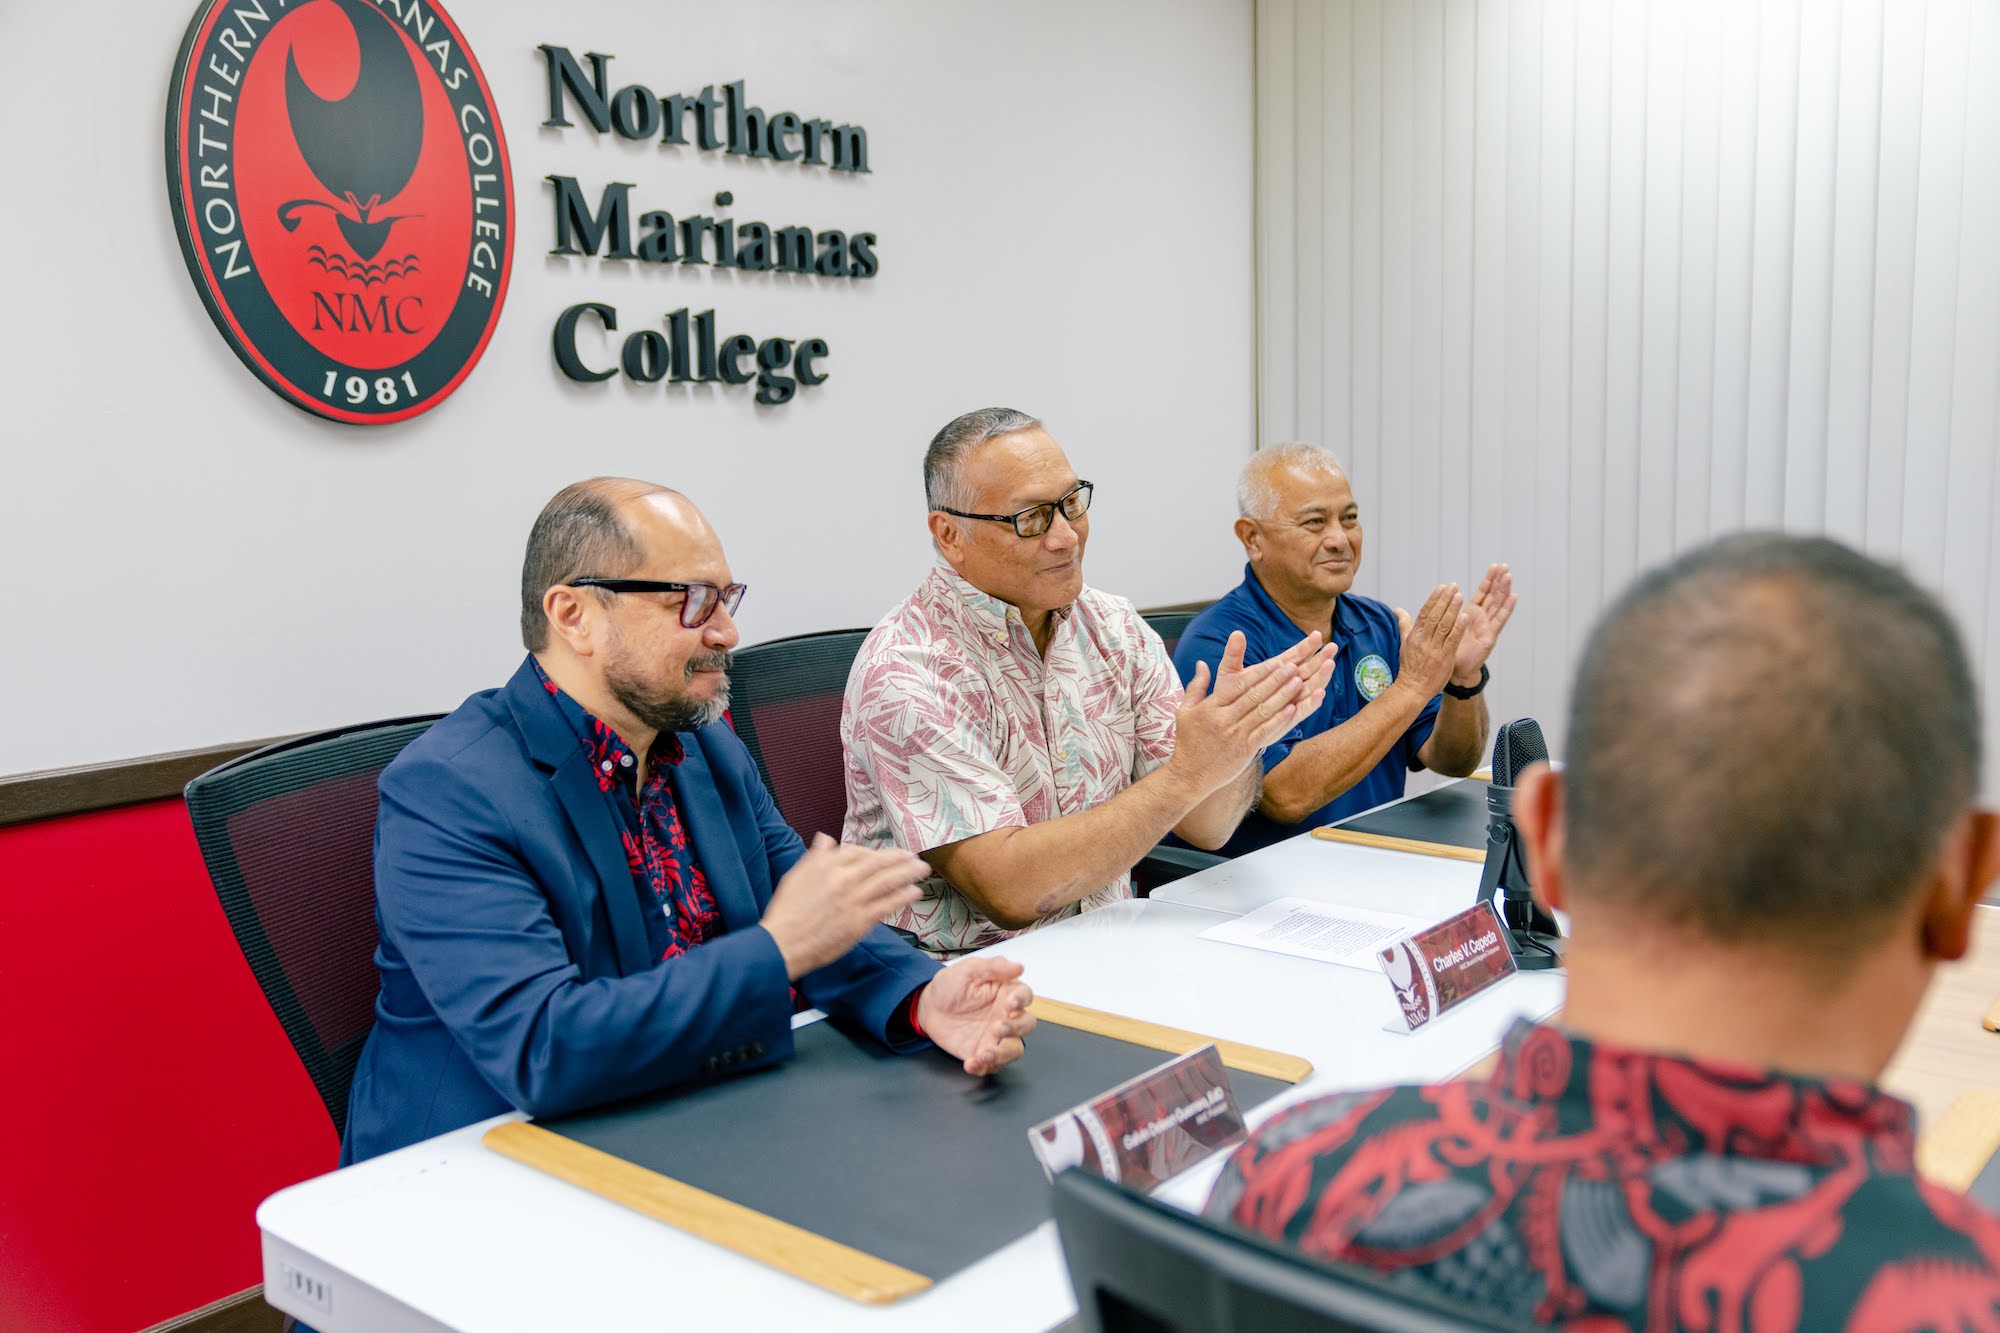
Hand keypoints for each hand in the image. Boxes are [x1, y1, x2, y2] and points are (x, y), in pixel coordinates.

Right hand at [761, 833, 928, 980]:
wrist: (782, 944)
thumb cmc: (786, 914)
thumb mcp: (795, 877)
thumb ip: (814, 857)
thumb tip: (825, 838)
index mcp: (826, 866)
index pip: (857, 852)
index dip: (873, 853)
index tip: (882, 857)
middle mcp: (842, 879)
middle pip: (879, 863)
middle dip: (899, 858)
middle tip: (914, 856)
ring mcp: (853, 900)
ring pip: (887, 881)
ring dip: (908, 873)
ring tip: (922, 869)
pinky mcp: (859, 922)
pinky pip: (887, 905)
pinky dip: (903, 896)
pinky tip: (914, 892)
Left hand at [916, 956, 1034, 1075]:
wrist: (928, 1006)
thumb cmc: (950, 985)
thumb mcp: (969, 970)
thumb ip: (993, 967)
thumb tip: (1019, 967)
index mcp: (1006, 993)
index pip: (1025, 996)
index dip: (1021, 1001)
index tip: (1009, 1004)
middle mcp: (1006, 1016)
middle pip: (1026, 1025)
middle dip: (1015, 1029)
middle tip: (996, 1028)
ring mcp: (995, 1037)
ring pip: (1014, 1050)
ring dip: (1003, 1054)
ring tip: (984, 1053)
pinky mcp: (982, 1053)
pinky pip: (991, 1066)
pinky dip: (983, 1067)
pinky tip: (971, 1062)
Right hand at [1170, 631, 1337, 795]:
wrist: (1189, 775)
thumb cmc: (1188, 742)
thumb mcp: (1185, 711)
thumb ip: (1196, 686)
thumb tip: (1202, 663)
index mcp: (1211, 707)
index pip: (1238, 685)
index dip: (1258, 673)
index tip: (1274, 662)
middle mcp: (1224, 719)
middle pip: (1254, 695)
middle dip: (1275, 679)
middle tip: (1292, 666)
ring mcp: (1236, 735)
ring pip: (1263, 711)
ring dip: (1282, 696)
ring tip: (1298, 682)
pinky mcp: (1245, 750)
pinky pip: (1265, 731)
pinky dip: (1279, 719)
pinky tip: (1292, 709)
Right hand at [1391, 584, 1469, 700]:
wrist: (1412, 688)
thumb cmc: (1409, 666)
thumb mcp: (1404, 643)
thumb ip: (1404, 624)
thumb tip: (1397, 609)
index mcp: (1415, 635)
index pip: (1425, 612)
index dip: (1434, 599)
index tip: (1442, 587)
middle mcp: (1424, 639)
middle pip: (1435, 616)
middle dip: (1445, 600)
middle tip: (1454, 586)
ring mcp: (1434, 648)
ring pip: (1444, 625)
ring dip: (1453, 609)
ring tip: (1460, 596)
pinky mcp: (1444, 658)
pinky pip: (1452, 640)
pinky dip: (1458, 628)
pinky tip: (1465, 617)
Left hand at [1451, 563, 1514, 685]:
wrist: (1453, 670)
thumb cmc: (1449, 648)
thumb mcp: (1443, 626)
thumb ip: (1440, 612)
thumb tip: (1427, 598)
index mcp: (1471, 613)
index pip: (1482, 593)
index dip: (1488, 580)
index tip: (1495, 566)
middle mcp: (1482, 618)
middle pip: (1493, 596)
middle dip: (1498, 581)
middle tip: (1505, 566)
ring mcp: (1487, 627)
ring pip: (1497, 605)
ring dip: (1503, 590)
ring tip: (1508, 576)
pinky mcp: (1489, 637)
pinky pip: (1499, 621)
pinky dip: (1507, 608)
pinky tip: (1513, 597)